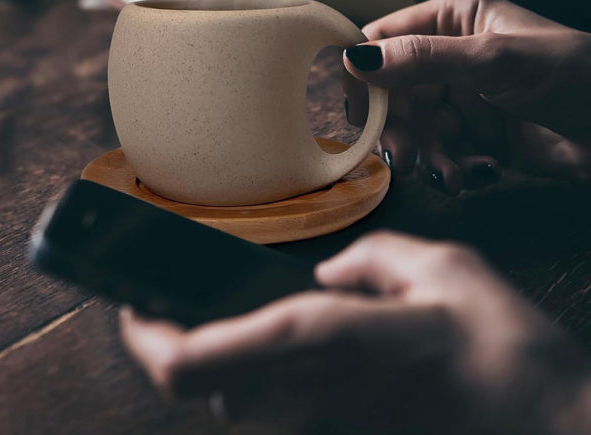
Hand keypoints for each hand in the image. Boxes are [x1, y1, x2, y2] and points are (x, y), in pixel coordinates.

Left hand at [121, 232, 590, 434]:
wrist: (553, 434)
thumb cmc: (506, 356)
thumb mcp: (449, 271)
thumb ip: (378, 260)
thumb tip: (331, 272)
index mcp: (331, 343)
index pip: (207, 357)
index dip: (150, 337)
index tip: (128, 303)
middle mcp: (314, 393)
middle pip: (199, 391)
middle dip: (160, 351)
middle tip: (147, 305)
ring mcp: (325, 421)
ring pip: (226, 404)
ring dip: (194, 365)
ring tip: (184, 314)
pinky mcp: (342, 432)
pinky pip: (266, 410)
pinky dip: (236, 377)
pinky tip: (245, 342)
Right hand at [343, 0, 590, 193]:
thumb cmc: (574, 76)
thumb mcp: (492, 61)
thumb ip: (421, 59)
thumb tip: (355, 59)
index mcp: (455, 18)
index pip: (385, 38)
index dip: (365, 71)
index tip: (359, 108)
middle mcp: (453, 54)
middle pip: (394, 90)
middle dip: (398, 125)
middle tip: (402, 154)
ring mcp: (466, 96)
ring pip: (416, 126)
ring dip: (427, 153)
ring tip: (448, 174)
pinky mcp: (479, 135)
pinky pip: (442, 151)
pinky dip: (452, 167)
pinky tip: (476, 173)